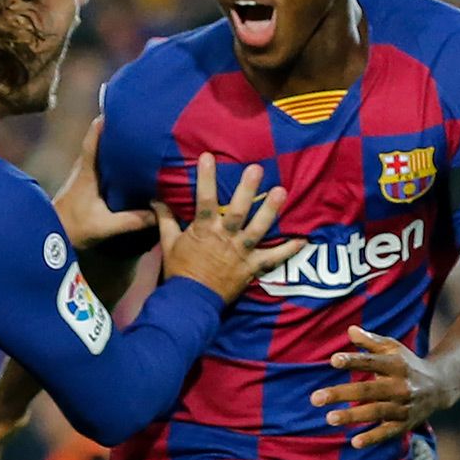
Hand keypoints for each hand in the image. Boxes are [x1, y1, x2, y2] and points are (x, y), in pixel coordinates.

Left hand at [52, 117, 154, 249]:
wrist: (48, 234)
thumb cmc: (73, 227)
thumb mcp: (105, 226)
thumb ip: (131, 220)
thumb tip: (158, 213)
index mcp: (87, 173)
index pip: (92, 143)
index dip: (101, 125)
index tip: (113, 109)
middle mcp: (82, 169)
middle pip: (96, 142)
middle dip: (112, 130)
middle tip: (131, 119)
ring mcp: (80, 175)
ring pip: (96, 152)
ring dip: (110, 143)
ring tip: (130, 135)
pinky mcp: (81, 184)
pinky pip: (96, 163)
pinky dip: (107, 157)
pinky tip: (121, 160)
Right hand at [154, 155, 304, 303]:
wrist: (191, 302)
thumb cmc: (179, 271)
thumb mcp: (168, 243)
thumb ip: (166, 220)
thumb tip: (156, 199)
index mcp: (204, 230)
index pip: (204, 200)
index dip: (206, 178)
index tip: (208, 156)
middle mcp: (225, 238)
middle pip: (237, 211)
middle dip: (247, 189)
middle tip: (257, 169)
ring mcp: (241, 253)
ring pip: (258, 229)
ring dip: (270, 211)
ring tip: (281, 191)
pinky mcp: (251, 268)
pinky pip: (273, 259)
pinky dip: (288, 250)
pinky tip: (303, 239)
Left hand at [310, 326, 451, 447]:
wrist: (440, 386)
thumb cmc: (406, 363)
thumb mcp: (392, 347)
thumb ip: (370, 341)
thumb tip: (350, 329)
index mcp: (395, 365)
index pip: (371, 362)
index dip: (353, 361)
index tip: (333, 360)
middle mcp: (400, 386)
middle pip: (368, 390)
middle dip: (341, 394)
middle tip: (315, 398)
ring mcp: (403, 406)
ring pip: (375, 412)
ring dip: (352, 416)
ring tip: (329, 418)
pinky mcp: (405, 423)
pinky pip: (388, 432)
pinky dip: (373, 437)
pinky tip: (354, 442)